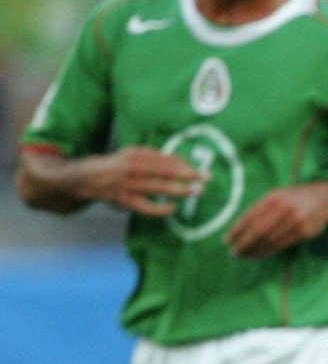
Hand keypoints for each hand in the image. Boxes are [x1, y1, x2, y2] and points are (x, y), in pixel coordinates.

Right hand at [84, 147, 204, 216]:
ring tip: (195, 192)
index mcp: (134, 155)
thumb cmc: (118, 165)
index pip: (163, 160)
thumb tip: (182, 162)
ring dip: (178, 190)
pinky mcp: (124, 201)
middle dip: (186, 175)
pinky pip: (145, 207)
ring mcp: (127, 186)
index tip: (199, 169)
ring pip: (156, 188)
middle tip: (205, 178)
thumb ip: (155, 157)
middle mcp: (130, 169)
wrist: (86, 178)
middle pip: (163, 172)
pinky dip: (160, 209)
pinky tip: (173, 208)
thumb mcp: (133, 154)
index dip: (183, 165)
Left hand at [227, 185, 327, 256]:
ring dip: (255, 250)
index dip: (237, 230)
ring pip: (270, 240)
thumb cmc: (294, 198)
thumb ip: (261, 209)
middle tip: (233, 253)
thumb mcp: (277, 196)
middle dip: (244, 243)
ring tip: (244, 255)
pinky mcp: (304, 232)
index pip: (250, 216)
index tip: (226, 240)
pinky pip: (282, 244)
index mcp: (273, 197)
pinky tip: (259, 254)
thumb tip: (239, 229)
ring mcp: (296, 221)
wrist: (324, 199)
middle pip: (259, 230)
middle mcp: (284, 208)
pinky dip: (268, 251)